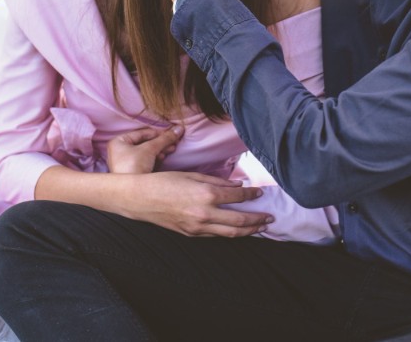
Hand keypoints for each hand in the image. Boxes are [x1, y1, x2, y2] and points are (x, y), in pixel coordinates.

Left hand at [107, 125, 182, 174]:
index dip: (157, 133)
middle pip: (144, 143)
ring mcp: (125, 162)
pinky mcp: (132, 172)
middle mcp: (119, 151)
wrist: (132, 192)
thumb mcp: (150, 149)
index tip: (171, 133)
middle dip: (160, 143)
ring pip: (146, 152)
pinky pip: (145, 160)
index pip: (141, 133)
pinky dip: (155, 158)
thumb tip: (179, 128)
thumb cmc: (134, 166)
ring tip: (171, 149)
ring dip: (160, 150)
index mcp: (118, 142)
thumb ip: (164, 138)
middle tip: (174, 142)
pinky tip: (163, 157)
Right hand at [124, 171, 272, 237]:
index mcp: (206, 195)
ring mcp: (198, 227)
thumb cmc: (164, 182)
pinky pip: (216, 236)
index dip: (252, 194)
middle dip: (258, 219)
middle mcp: (205, 213)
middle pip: (240, 220)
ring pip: (231, 233)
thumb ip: (217, 181)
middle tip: (270, 217)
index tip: (260, 192)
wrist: (139, 199)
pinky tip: (237, 230)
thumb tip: (237, 184)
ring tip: (261, 227)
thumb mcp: (192, 175)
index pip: (238, 196)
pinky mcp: (191, 234)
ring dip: (249, 231)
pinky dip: (230, 233)